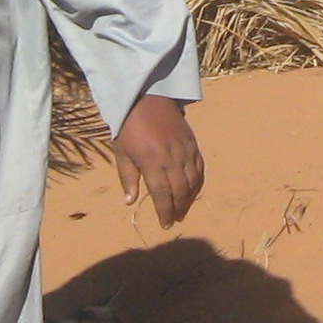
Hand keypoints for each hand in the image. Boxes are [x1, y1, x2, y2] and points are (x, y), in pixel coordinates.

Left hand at [113, 95, 204, 227]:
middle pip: (180, 191)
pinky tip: (193, 191)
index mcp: (151, 161)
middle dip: (178, 209)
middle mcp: (171, 158)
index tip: (165, 224)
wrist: (146, 98)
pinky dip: (198, 182)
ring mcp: (185, 150)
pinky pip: (200, 168)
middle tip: (174, 219)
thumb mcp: (122, 153)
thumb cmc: (129, 127)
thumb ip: (128, 178)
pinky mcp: (193, 143)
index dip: (164, 212)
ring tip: (183, 210)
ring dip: (189, 199)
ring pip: (193, 182)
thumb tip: (130, 202)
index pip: (162, 195)